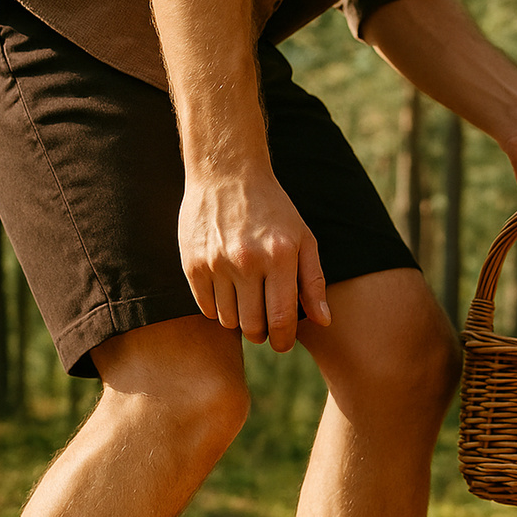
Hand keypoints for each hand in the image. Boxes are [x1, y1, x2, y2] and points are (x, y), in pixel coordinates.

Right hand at [178, 168, 330, 352]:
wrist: (227, 172)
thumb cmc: (273, 209)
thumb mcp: (302, 238)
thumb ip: (313, 282)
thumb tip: (323, 322)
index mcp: (279, 256)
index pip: (282, 320)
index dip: (283, 341)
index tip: (283, 344)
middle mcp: (247, 261)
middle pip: (253, 327)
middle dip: (261, 334)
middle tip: (264, 324)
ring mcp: (217, 262)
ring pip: (229, 321)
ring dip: (239, 320)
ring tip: (246, 301)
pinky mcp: (193, 263)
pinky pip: (206, 307)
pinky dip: (217, 308)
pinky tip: (227, 291)